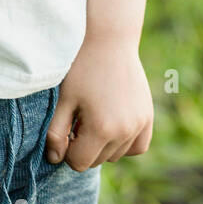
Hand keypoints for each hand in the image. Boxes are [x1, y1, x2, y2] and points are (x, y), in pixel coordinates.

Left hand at [45, 33, 153, 170]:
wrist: (110, 41)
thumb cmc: (82, 68)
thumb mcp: (64, 99)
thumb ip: (56, 133)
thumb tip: (54, 159)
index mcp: (101, 129)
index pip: (79, 163)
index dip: (67, 148)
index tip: (66, 127)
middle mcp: (124, 132)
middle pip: (97, 160)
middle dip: (84, 145)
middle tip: (79, 117)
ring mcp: (139, 125)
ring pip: (116, 155)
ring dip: (104, 144)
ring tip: (95, 115)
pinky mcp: (148, 118)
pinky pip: (137, 147)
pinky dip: (125, 143)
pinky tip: (114, 123)